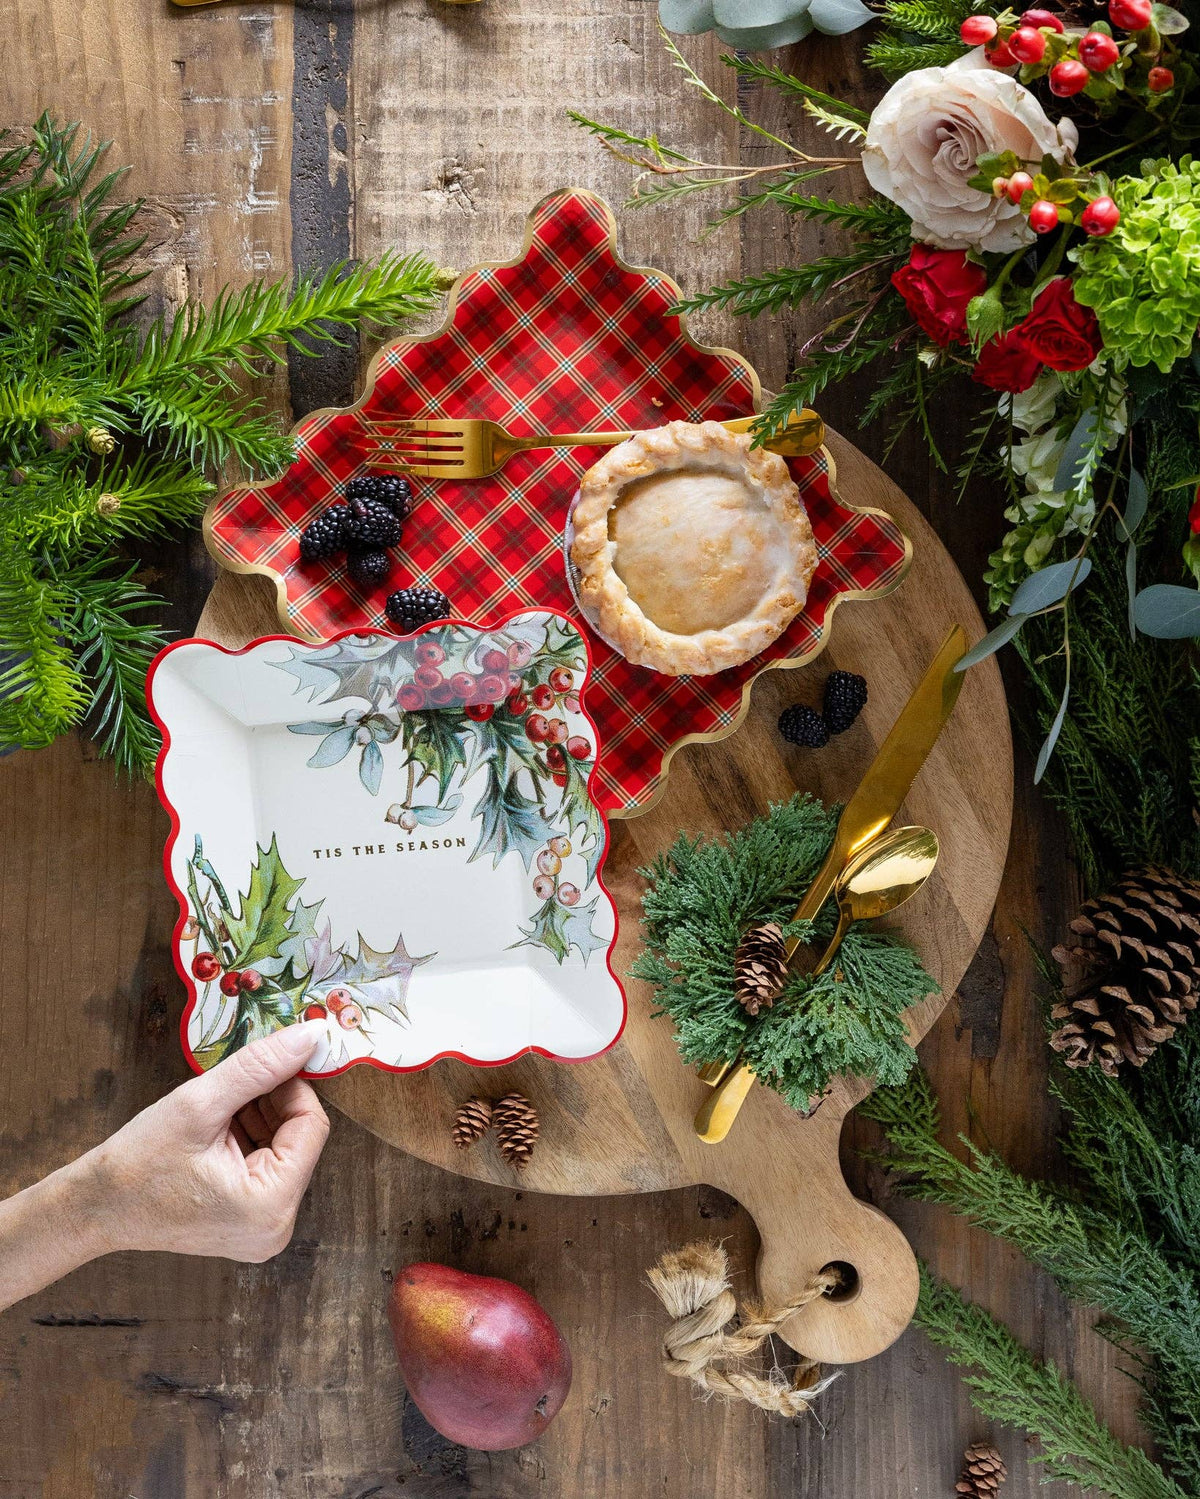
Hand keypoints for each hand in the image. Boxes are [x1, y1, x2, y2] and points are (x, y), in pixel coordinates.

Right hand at [81, 1021, 329, 1262]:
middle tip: (231, 1089)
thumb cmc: (138, 1163)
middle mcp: (277, 1227)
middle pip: (301, 1138)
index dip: (291, 1087)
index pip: (311, 1125)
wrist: (95, 1208)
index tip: (263, 1065)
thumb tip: (311, 1036)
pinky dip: (250, 1139)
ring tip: (217, 1114)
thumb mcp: (200, 1103)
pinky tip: (217, 1133)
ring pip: (286, 1148)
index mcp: (270, 1206)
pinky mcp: (252, 1223)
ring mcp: (265, 1229)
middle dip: (272, 1103)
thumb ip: (260, 1067)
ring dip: (260, 1118)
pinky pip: (270, 1166)